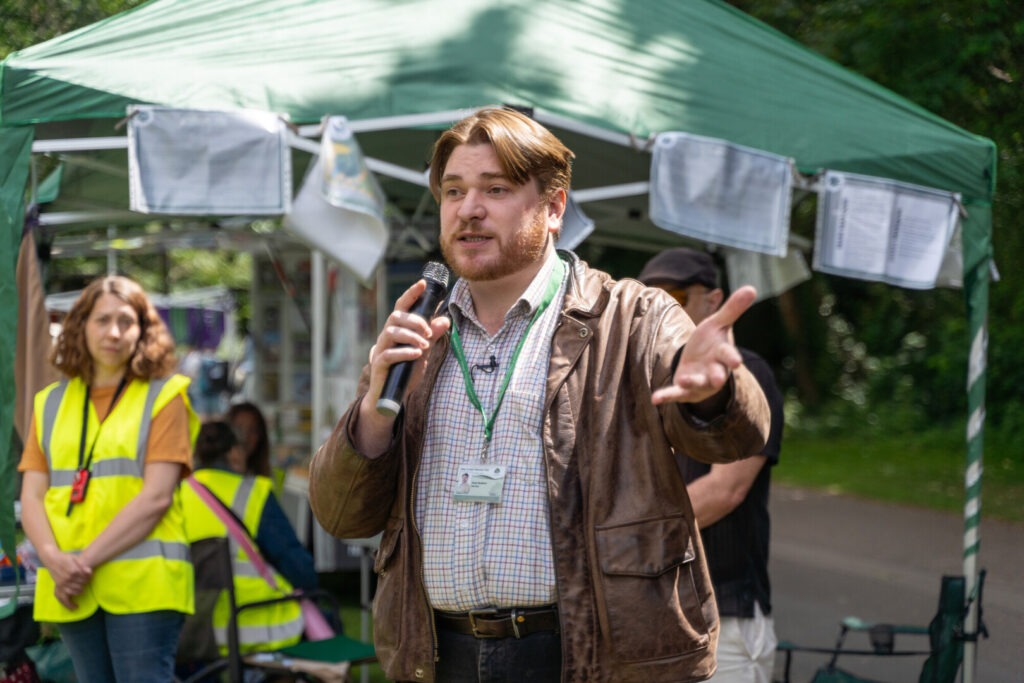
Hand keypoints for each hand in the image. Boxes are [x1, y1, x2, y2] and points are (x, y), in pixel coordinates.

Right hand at [44, 550, 90, 608]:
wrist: (52, 559)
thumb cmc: (65, 558)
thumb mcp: (75, 558)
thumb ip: (83, 566)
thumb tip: (90, 572)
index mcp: (73, 571)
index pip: (86, 578)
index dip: (89, 577)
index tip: (89, 576)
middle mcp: (67, 579)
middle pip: (82, 585)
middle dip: (85, 583)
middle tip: (85, 581)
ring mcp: (62, 585)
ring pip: (76, 592)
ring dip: (80, 590)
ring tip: (81, 588)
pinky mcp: (58, 588)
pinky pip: (63, 599)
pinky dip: (69, 604)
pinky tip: (75, 607)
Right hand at [363, 278, 451, 407]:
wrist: (390, 396)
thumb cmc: (405, 371)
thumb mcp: (423, 351)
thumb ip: (432, 336)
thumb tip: (445, 319)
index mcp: (397, 330)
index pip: (402, 306)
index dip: (411, 294)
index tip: (423, 283)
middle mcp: (386, 336)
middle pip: (396, 317)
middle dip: (414, 320)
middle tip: (429, 331)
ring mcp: (381, 349)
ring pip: (391, 332)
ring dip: (411, 336)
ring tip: (425, 344)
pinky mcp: (379, 364)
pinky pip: (389, 354)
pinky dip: (404, 352)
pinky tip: (417, 354)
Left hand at [652, 285, 755, 405]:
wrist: (700, 365)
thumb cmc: (711, 343)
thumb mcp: (718, 324)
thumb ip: (732, 309)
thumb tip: (752, 287)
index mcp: (723, 355)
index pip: (728, 355)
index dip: (732, 357)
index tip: (737, 361)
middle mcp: (715, 371)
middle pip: (718, 375)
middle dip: (718, 376)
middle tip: (719, 379)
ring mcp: (700, 383)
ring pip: (697, 384)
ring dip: (691, 382)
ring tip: (683, 379)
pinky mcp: (685, 391)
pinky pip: (675, 394)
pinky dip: (666, 396)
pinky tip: (655, 399)